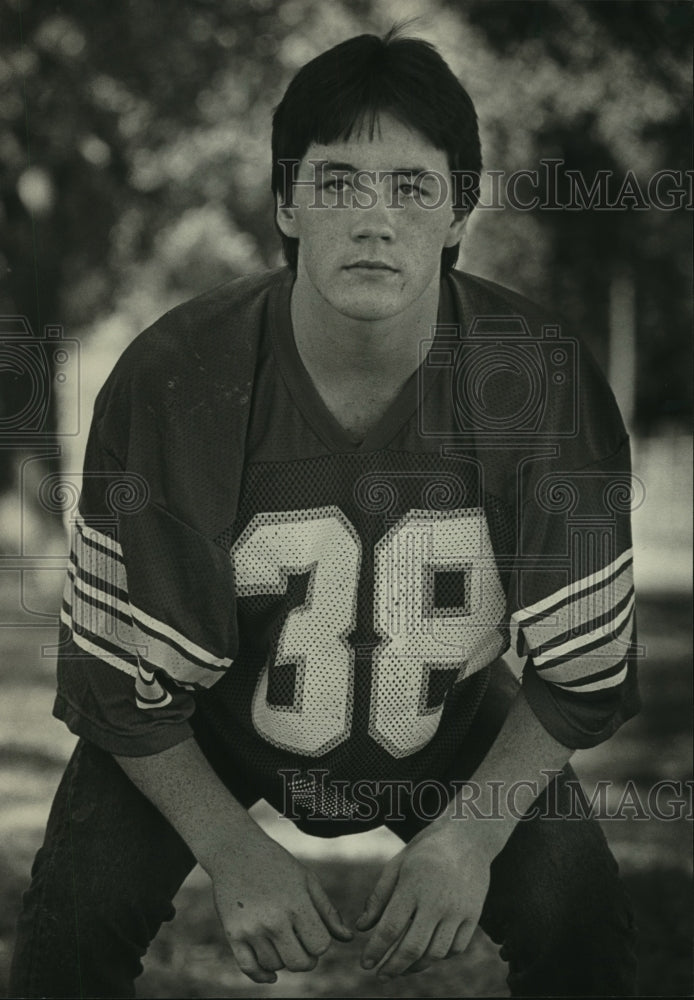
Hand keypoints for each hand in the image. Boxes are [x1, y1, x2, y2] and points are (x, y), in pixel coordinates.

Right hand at [211, 826, 351, 983]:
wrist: (236, 850)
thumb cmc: (277, 864)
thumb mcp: (307, 880)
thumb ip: (327, 911)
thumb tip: (347, 939)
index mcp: (296, 905)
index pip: (320, 946)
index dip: (320, 942)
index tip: (314, 931)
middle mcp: (274, 920)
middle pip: (299, 963)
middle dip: (306, 959)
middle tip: (302, 944)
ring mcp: (251, 929)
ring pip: (275, 966)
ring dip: (283, 959)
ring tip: (283, 940)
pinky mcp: (233, 934)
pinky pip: (249, 968)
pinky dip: (261, 975)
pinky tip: (271, 974)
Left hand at [356, 822, 490, 979]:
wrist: (468, 837)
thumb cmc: (426, 849)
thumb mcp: (397, 864)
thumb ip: (378, 897)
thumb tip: (361, 928)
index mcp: (412, 885)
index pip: (389, 929)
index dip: (375, 951)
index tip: (365, 964)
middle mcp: (436, 901)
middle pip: (412, 948)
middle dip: (393, 967)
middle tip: (381, 975)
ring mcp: (458, 910)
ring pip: (435, 953)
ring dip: (416, 967)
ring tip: (402, 969)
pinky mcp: (474, 916)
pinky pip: (456, 948)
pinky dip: (440, 957)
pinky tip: (427, 955)